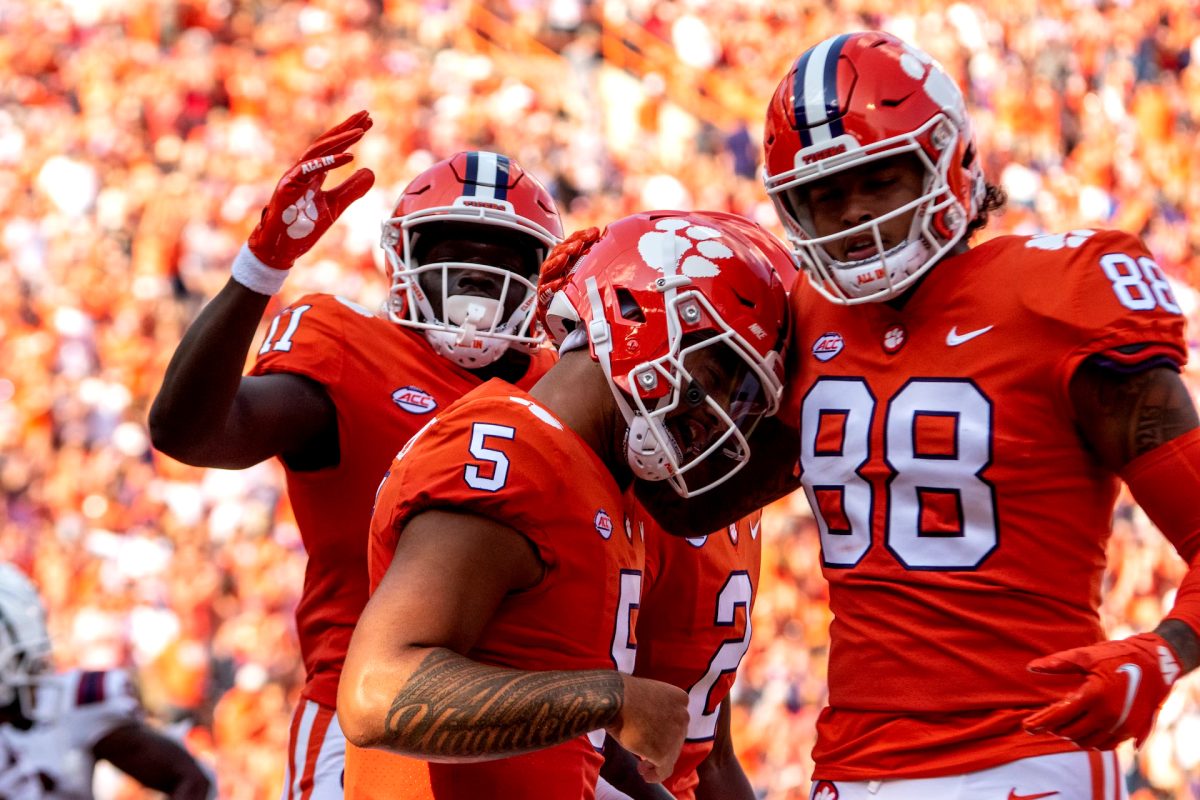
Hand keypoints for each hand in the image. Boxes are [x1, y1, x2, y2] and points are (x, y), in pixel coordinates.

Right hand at [248, 111, 375, 269]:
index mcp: (314, 173)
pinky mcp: (287, 187)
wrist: (280, 249)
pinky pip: (310, 170)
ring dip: (340, 139)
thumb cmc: (301, 227)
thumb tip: (371, 172)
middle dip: (347, 127)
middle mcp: (303, 170)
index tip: (368, 122)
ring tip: (361, 131)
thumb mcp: (334, 206)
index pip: (333, 147)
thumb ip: (351, 189)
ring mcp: (294, 176)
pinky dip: (329, 162)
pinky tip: (348, 156)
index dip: (350, 133)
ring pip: (318, 150)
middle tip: (367, 115)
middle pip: (326, 142)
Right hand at [606, 675, 688, 782]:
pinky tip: (645, 775)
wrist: (615, 699)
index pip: (676, 721)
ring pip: (670, 756)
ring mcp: (676, 734)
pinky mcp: (664, 752)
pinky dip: (655, 775)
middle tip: (645, 758)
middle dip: (661, 748)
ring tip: (643, 768)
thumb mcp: (648, 696)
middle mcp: (683, 716)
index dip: (665, 732)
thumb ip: (658, 710)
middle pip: (675, 739)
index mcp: (680, 699)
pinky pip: (663, 770)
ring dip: (657, 763)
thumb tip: (654, 728)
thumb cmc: (623, 695)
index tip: (652, 738)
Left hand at [1023, 632, 1181, 748]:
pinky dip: (1091, 742)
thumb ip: (1057, 664)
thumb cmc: (1116, 655)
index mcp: (1094, 696)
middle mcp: (1108, 715)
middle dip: (1054, 729)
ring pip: (1088, 742)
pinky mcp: (1132, 731)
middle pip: (1071, 732)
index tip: (1026, 727)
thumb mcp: (1085, 655)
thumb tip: (1031, 668)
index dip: (1040, 722)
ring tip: (1060, 728)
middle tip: (1042, 724)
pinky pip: (1106, 745)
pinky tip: (1081, 733)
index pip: (1060, 716)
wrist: (1155, 664)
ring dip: (1071, 737)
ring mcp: (1122, 726)